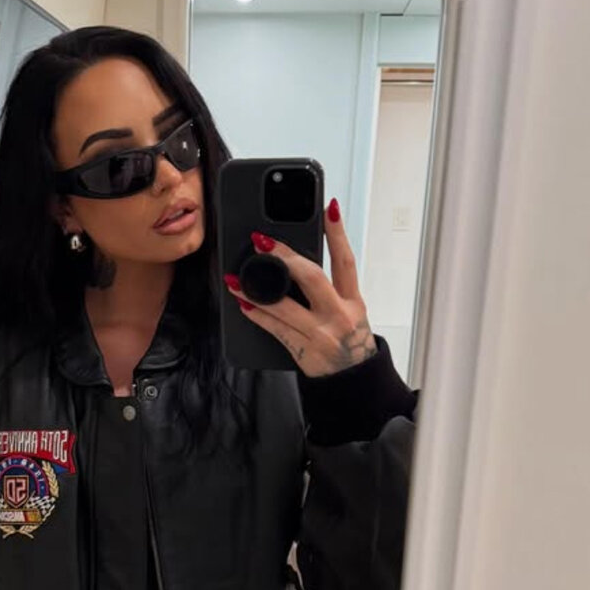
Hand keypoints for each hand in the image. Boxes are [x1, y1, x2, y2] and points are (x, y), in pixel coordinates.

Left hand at [223, 198, 376, 376]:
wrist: (352, 381)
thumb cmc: (348, 344)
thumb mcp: (350, 313)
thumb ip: (330, 291)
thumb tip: (296, 265)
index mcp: (353, 301)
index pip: (346, 261)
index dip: (337, 233)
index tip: (328, 208)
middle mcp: (339, 315)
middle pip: (312, 278)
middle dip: (285, 257)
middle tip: (263, 241)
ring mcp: (321, 334)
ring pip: (284, 306)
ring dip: (255, 291)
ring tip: (236, 279)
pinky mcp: (304, 351)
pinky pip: (275, 329)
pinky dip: (256, 315)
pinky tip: (242, 304)